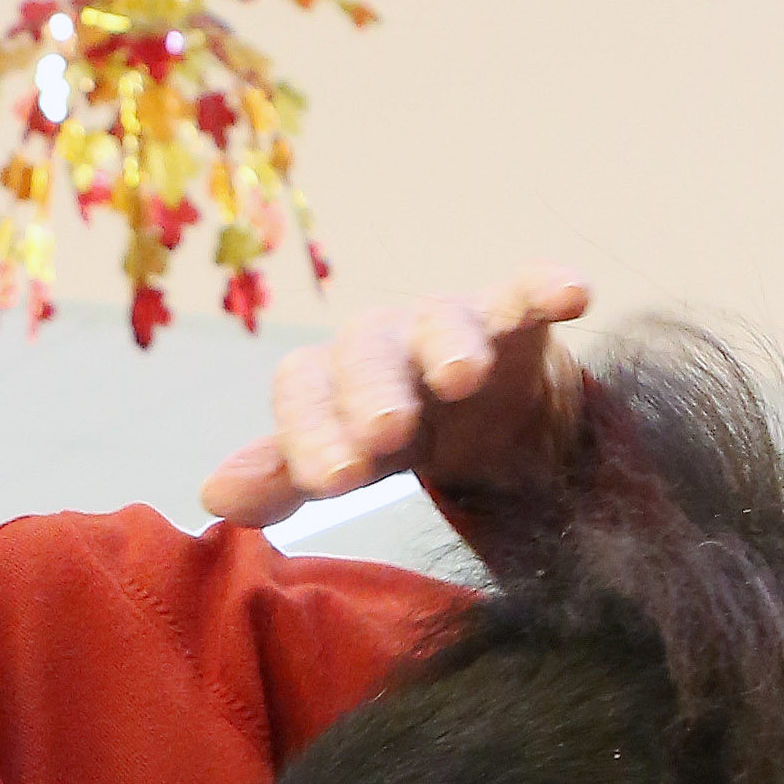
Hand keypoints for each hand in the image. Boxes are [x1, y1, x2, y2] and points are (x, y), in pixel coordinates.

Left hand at [200, 265, 591, 528]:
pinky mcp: (517, 315)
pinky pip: (530, 292)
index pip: (303, 395)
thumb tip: (211, 496)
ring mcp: (452, 325)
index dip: (310, 434)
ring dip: (450, 342)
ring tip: (460, 376)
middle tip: (385, 434)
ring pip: (444, 320)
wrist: (491, 414)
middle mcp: (385, 346)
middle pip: (366, 354)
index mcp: (332, 384)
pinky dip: (548, 287)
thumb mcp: (344, 460)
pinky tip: (571, 295)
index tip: (328, 482)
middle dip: (372, 391)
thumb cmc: (400, 434)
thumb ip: (284, 477)